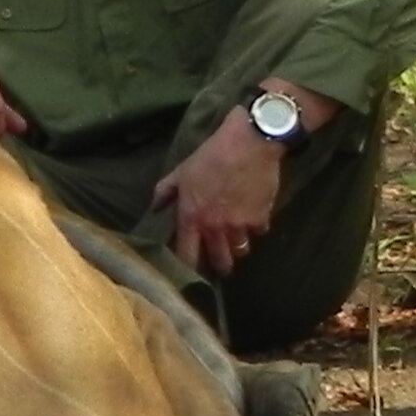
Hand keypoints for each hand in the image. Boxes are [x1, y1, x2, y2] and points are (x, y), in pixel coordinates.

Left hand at [152, 108, 283, 278]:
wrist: (248, 145)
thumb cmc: (210, 157)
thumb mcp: (181, 172)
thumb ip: (165, 192)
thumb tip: (154, 208)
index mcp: (192, 219)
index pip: (187, 256)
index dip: (188, 267)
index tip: (190, 270)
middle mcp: (216, 229)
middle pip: (220, 261)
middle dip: (220, 265)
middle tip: (220, 262)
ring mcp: (240, 226)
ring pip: (241, 250)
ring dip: (238, 247)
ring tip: (236, 240)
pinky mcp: (262, 219)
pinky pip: (259, 233)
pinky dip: (256, 228)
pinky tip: (253, 218)